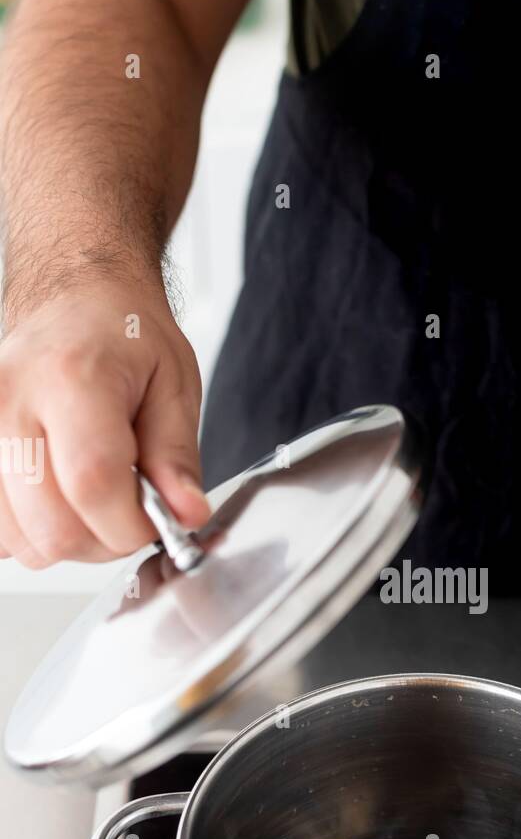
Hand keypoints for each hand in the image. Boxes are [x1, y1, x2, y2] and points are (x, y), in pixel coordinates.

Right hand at [0, 281, 209, 565]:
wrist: (73, 298)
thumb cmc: (121, 332)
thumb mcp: (174, 385)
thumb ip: (177, 457)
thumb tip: (185, 514)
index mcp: (72, 379)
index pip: (94, 484)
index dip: (131, 524)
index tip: (154, 519)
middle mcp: (11, 403)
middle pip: (52, 527)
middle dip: (104, 540)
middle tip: (127, 510)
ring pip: (21, 541)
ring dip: (67, 540)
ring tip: (92, 498)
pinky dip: (32, 532)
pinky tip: (58, 500)